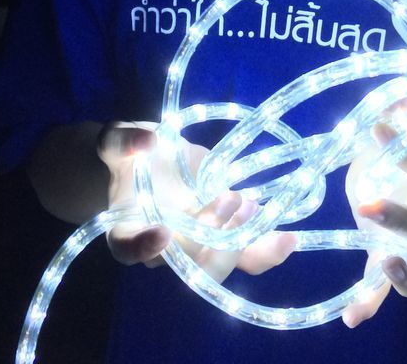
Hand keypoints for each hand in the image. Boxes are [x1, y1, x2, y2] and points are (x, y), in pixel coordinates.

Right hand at [96, 122, 295, 283]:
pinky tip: (289, 239)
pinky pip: (247, 256)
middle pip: (186, 264)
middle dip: (210, 239)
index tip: (163, 232)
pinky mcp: (225, 236)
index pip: (128, 249)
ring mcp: (198, 246)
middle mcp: (163, 249)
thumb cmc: (130, 156)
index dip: (143, 248)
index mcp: (127, 229)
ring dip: (239, 242)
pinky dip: (268, 250)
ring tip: (250, 205)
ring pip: (219, 266)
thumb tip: (145, 142)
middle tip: (226, 199)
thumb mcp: (118, 140)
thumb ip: (124, 140)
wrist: (155, 162)